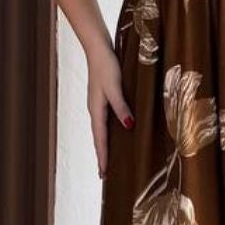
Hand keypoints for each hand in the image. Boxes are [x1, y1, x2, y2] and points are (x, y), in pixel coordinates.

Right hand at [87, 43, 132, 177]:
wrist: (98, 48)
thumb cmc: (107, 66)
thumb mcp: (115, 87)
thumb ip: (121, 107)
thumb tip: (128, 126)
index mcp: (96, 110)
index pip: (100, 139)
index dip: (102, 157)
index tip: (103, 175)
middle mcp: (96, 110)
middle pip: (99, 138)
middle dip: (102, 156)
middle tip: (104, 175)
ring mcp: (98, 104)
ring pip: (102, 130)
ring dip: (105, 145)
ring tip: (109, 160)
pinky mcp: (103, 98)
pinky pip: (106, 121)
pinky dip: (108, 133)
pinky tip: (116, 134)